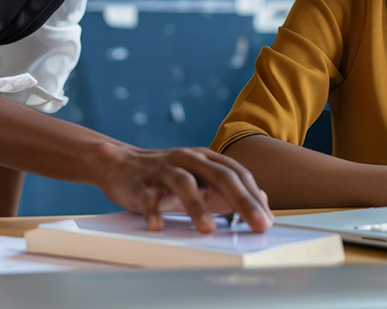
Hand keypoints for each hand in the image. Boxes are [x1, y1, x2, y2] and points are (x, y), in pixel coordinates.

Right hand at [101, 145, 273, 232]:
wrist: (120, 163)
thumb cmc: (167, 177)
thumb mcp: (200, 179)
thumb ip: (228, 190)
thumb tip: (261, 203)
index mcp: (205, 157)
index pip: (237, 173)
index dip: (254, 196)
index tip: (266, 220)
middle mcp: (188, 159)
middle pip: (220, 175)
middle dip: (242, 200)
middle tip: (257, 224)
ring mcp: (164, 169)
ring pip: (184, 183)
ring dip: (197, 206)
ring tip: (208, 229)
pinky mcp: (141, 183)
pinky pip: (148, 197)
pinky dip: (153, 211)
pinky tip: (158, 226)